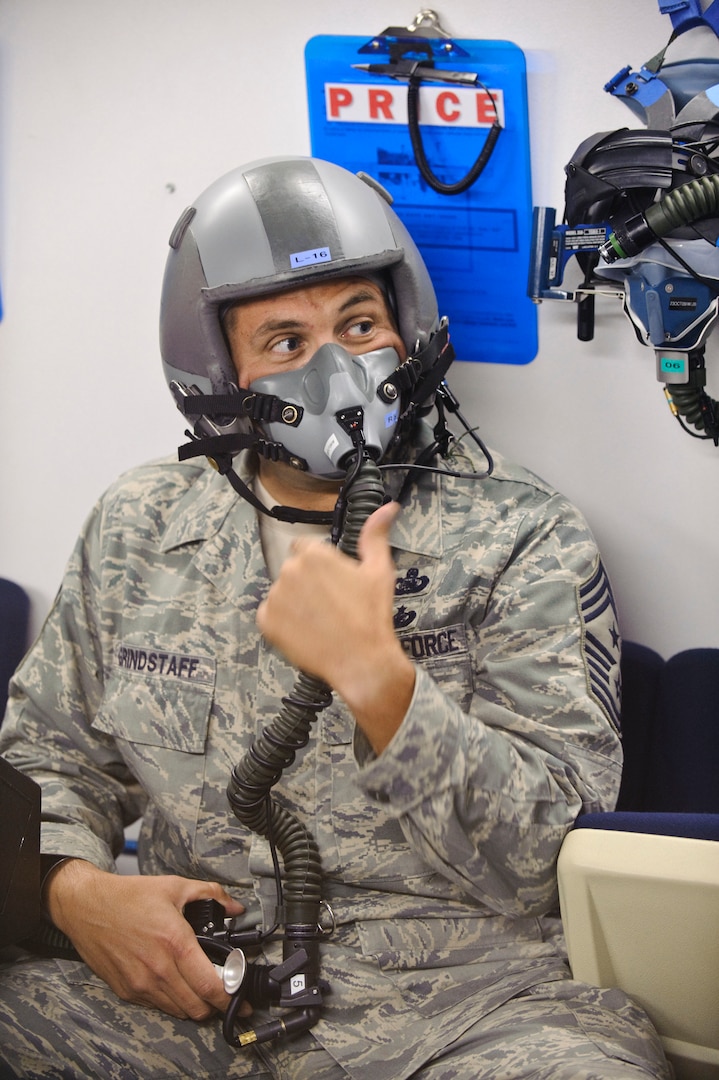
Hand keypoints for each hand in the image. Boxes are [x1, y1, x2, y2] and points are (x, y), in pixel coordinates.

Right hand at [45, 859, 249, 1019]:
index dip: (230, 996)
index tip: (240, 998)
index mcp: (175, 942)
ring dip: (193, 1005)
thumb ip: (211, 894)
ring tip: (199, 988)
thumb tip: (235, 907)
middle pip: (197, 1007)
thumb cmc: (129, 896)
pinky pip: (157, 1006)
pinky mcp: (126, 990)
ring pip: (178, 1011)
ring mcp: (140, 983)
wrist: (86, 906)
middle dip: (215, 1005)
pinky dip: (171, 1001)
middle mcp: (158, 969)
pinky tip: (174, 983)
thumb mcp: (174, 886)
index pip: (209, 985)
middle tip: (223, 993)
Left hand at [257, 501, 414, 752]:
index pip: (305, 547)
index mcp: (314, 554)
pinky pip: (269, 614)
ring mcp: (275, 597)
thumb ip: (375, 535)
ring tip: (320, 620)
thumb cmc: (371, 615)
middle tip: (330, 604)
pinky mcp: (266, 622)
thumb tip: (388, 507)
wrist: (360, 661)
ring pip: (282, 592)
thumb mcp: (379, 570)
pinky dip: (282, 622)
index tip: (333, 583)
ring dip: (295, 601)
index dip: (320, 565)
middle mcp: (289, 570)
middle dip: (307, 582)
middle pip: (293, 569)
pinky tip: (305, 631)